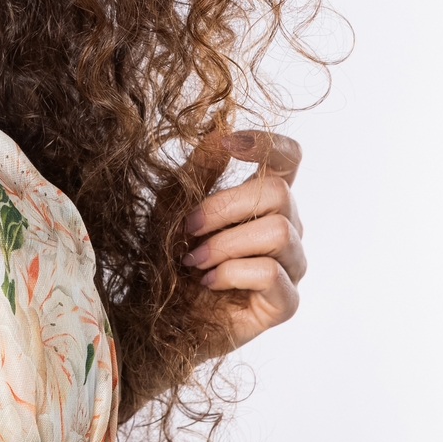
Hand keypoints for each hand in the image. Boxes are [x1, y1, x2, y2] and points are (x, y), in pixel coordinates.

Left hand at [181, 130, 304, 354]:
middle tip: (187, 229)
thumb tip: (222, 129)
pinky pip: (271, 274)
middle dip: (223, 207)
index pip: (290, 159)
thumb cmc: (165, 253)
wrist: (152, 312)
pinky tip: (208, 282)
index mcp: (261, 199)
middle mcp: (285, 229)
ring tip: (193, 259)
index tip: (231, 145)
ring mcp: (290, 267)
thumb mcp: (175, 201)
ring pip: (278, 232)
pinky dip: (231, 273)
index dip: (270, 144)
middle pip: (280, 193)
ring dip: (223, 244)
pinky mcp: (284, 303)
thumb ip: (202, 166)